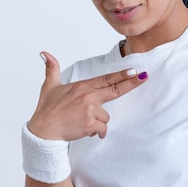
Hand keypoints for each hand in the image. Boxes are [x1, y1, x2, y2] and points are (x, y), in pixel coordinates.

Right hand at [27, 51, 147, 140]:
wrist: (43, 131)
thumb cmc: (47, 110)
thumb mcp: (49, 86)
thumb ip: (51, 69)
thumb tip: (45, 54)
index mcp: (81, 87)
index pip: (106, 79)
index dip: (122, 75)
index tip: (134, 70)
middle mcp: (88, 96)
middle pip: (115, 89)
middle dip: (131, 83)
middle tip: (144, 77)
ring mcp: (90, 110)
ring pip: (106, 116)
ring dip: (98, 122)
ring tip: (82, 122)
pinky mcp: (90, 124)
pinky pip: (102, 129)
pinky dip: (97, 132)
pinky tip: (85, 131)